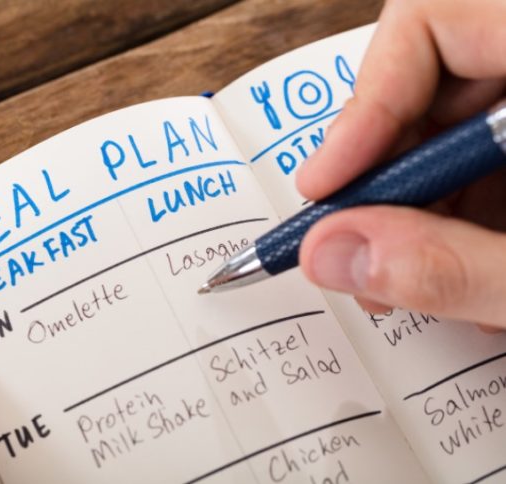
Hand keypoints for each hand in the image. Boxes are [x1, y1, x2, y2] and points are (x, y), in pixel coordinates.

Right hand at [296, 0, 505, 328]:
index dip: (366, 103)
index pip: (433, 19)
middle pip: (430, 81)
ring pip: (457, 125)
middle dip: (386, 177)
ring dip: (424, 209)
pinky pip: (493, 152)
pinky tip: (474, 269)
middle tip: (355, 245)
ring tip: (418, 279)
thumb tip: (332, 256)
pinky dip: (469, 212)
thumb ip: (455, 267)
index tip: (328, 186)